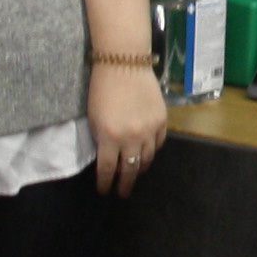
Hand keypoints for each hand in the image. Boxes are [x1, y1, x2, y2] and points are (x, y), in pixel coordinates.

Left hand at [90, 58, 169, 194]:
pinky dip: (152, 150)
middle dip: (125, 184)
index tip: (104, 191)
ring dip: (140, 168)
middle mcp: (132, 138)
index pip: (108, 170)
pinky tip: (147, 152)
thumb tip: (108, 157)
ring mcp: (150, 130)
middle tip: (123, 192)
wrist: (124, 64)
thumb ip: (101, 140)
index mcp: (110, 138)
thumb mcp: (94, 119)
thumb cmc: (101, 89)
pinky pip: (158, 143)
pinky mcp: (162, 121)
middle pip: (130, 169)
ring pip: (147, 159)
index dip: (106, 183)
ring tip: (136, 171)